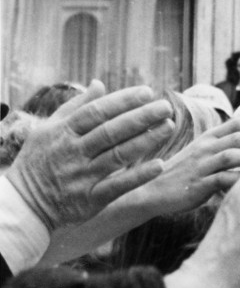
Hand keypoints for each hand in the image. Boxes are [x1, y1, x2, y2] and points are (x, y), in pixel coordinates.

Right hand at [6, 81, 173, 229]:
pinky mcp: (90, 200)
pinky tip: (160, 165)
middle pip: (111, 131)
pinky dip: (138, 176)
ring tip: (168, 127)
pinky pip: (118, 186)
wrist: (24, 204)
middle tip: (165, 107)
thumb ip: (76, 107)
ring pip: (118, 156)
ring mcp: (81, 176)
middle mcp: (72, 152)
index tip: (147, 92)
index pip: (96, 112)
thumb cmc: (39, 161)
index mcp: (63, 132)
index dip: (122, 101)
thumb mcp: (48, 130)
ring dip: (146, 141)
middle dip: (141, 117)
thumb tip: (100, 83)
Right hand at [41, 115, 239, 263]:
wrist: (148, 194)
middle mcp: (206, 147)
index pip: (236, 123)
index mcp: (207, 138)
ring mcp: (202, 165)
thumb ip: (221, 146)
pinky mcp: (199, 184)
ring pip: (236, 155)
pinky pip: (226, 179)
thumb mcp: (200, 155)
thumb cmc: (179, 176)